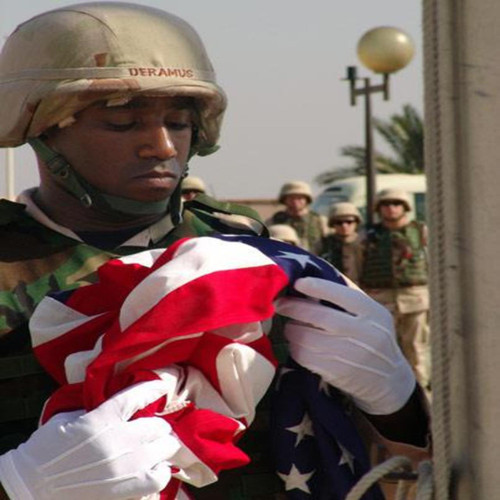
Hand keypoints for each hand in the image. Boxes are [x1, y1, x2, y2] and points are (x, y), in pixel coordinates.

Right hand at [0, 379, 180, 499]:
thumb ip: (97, 411)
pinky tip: (153, 470)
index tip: (161, 387)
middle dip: (157, 426)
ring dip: (162, 446)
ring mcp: (127, 466)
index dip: (153, 389)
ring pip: (165, 448)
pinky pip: (160, 477)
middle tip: (152, 430)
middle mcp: (120, 439)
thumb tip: (117, 410)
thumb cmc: (44, 451)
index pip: (138, 395)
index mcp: (103, 418)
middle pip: (158, 425)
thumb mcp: (69, 419)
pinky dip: (160, 471)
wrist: (30, 489)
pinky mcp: (128, 490)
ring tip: (156, 449)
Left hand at [274, 277, 415, 414]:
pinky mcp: (338, 374)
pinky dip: (296, 348)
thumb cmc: (372, 336)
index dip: (318, 287)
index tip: (298, 283)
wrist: (389, 380)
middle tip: (280, 303)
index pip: (343, 295)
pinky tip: (297, 343)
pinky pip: (306, 357)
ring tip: (290, 326)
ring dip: (292, 330)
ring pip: (308, 338)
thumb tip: (312, 276)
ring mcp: (352, 356)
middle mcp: (365, 334)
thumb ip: (346, 296)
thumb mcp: (371, 314)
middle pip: (321, 317)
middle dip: (294, 308)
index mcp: (374, 313)